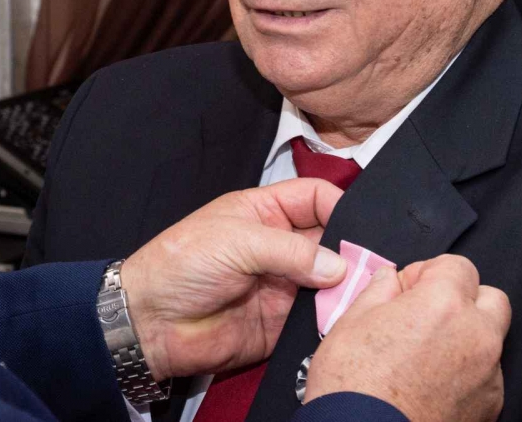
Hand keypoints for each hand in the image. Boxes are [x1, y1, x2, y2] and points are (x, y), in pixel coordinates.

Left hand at [121, 178, 347, 380]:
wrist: (150, 323)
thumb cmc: (180, 265)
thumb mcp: (236, 241)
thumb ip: (290, 250)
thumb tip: (338, 266)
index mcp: (266, 212)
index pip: (316, 198)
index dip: (341, 206)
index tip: (361, 227)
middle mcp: (280, 246)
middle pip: (331, 241)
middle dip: (351, 252)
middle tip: (370, 266)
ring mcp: (284, 285)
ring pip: (331, 282)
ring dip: (346, 289)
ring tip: (362, 295)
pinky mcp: (283, 323)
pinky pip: (318, 319)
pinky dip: (332, 320)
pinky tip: (343, 320)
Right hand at [306, 254, 509, 421]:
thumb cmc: (352, 387)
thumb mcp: (351, 322)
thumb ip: (379, 290)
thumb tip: (390, 279)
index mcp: (445, 304)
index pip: (458, 265)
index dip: (428, 273)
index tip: (407, 290)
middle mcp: (477, 335)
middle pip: (491, 298)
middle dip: (463, 299)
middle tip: (427, 315)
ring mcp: (488, 375)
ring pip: (490, 340)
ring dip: (466, 338)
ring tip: (427, 356)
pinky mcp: (488, 408)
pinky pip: (486, 377)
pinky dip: (467, 374)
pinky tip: (432, 385)